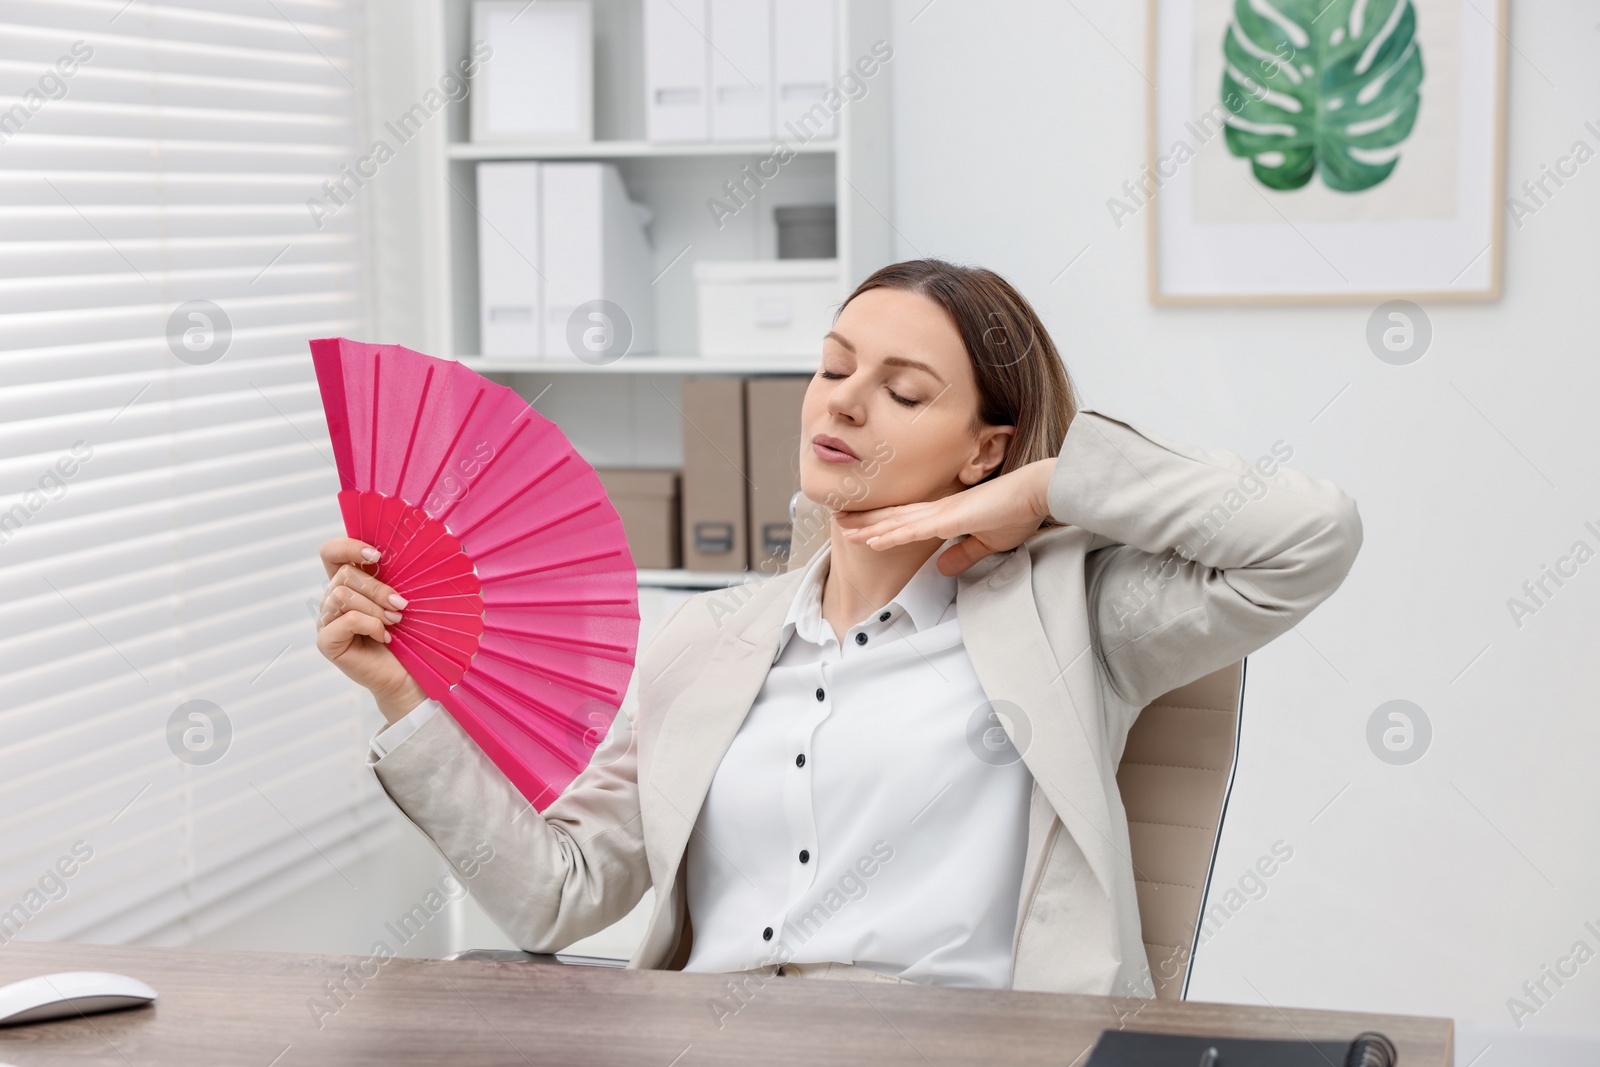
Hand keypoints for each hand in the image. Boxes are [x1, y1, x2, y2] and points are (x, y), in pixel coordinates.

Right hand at [315, 537, 426, 723]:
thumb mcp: (404, 596)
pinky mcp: (327, 641)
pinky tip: (383, 637)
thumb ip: (396, 573)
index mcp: (348, 583)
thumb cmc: (410, 634)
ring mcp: (327, 621)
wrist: (410, 674)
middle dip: (377, 588)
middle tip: (400, 606)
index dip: (348, 546)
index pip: (331, 552)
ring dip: (376, 608)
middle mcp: (332, 599)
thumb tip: (414, 542)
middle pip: (342, 574)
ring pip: (341, 594)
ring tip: (394, 622)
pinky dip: (371, 625)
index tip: (377, 554)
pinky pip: (346, 620)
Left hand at [833, 458, 1057, 574]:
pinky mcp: (950, 518)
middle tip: (838, 521)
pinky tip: (872, 539)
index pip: (907, 520)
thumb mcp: (987, 543)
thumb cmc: (1018, 512)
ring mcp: (942, 512)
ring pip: (896, 521)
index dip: (882, 522)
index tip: (860, 526)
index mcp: (947, 514)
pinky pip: (913, 529)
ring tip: (843, 529)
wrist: (1037, 493)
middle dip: (864, 520)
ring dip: (868, 526)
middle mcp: (938, 510)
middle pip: (893, 516)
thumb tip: (943, 568)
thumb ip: (964, 554)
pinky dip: (891, 535)